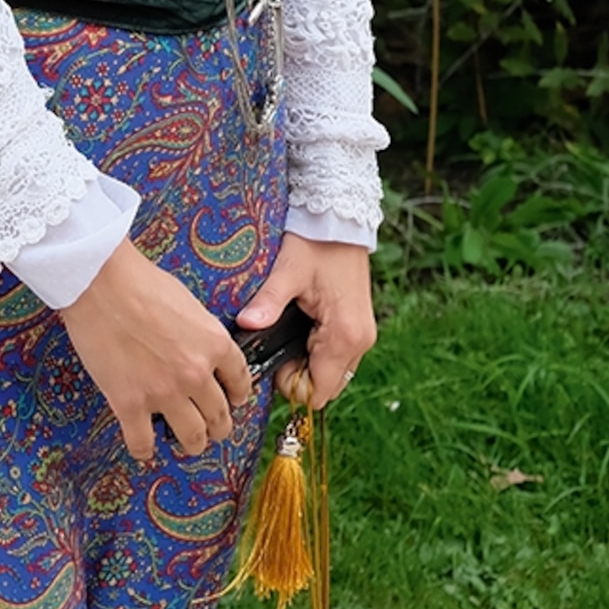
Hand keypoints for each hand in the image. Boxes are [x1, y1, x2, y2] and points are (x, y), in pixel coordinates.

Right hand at [59, 238, 253, 462]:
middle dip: (217, 426)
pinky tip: (144, 446)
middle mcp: (195, 374)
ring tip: (186, 441)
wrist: (100, 281)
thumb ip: (200, 333)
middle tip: (211, 427)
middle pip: (219, 417)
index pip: (240, 382)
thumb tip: (199, 349)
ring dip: (192, 443)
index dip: (237, 395)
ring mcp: (163, 392)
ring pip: (192, 438)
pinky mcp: (130, 404)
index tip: (232, 400)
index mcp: (214, 344)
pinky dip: (145, 450)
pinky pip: (143, 444)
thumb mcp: (187, 301)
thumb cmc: (139, 280)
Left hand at [237, 236, 375, 412]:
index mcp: (344, 335)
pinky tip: (302, 326)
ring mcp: (363, 335)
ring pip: (333, 373)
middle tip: (278, 342)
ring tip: (288, 330)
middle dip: (299, 375)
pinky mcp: (360, 327)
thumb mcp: (288, 271)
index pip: (317, 391)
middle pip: (326, 387)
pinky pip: (339, 356)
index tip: (273, 357)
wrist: (342, 217)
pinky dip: (319, 351)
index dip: (290, 384)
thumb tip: (245, 325)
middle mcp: (360, 342)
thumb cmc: (316, 242)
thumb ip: (268, 302)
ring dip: (309, 363)